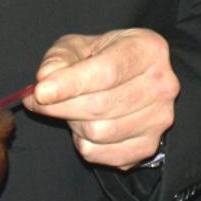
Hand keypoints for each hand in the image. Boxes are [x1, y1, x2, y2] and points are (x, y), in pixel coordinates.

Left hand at [23, 28, 179, 170]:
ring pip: (99, 132)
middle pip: (101, 106)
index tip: (40, 92)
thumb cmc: (101, 56)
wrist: (131, 77)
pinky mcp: (150, 146)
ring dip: (72, 123)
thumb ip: (59, 59)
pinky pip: (103, 155)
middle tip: (38, 99)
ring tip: (70, 108)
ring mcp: (160, 119)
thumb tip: (45, 79)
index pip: (106, 72)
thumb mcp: (78, 45)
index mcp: (147, 49)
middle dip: (60, 106)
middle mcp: (162, 84)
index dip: (70, 84)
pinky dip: (84, 142)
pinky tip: (84, 125)